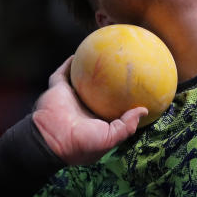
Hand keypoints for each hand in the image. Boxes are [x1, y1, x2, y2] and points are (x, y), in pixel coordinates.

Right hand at [30, 56, 147, 164]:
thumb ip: (127, 125)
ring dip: (88, 69)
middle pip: (98, 91)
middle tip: (122, 68)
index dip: (123, 100)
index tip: (138, 89)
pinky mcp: (57, 89)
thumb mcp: (110, 138)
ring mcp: (70, 98)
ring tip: (102, 56)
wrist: (52, 140)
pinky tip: (79, 53)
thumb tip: (144, 110)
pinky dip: (69, 64)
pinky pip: (63, 73)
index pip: (112, 107)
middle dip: (108, 81)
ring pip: (80, 80)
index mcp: (96, 120)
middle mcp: (83, 108)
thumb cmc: (82, 143)